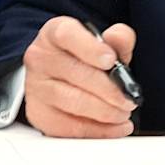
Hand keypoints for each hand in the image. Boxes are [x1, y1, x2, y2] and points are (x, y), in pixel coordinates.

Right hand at [20, 16, 136, 137]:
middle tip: (129, 98)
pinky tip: (115, 127)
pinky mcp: (39, 114)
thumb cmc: (82, 58)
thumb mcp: (102, 44)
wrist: (57, 75)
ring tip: (123, 112)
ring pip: (73, 102)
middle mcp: (40, 57)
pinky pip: (69, 127)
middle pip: (76, 74)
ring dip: (105, 112)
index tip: (112, 61)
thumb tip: (119, 37)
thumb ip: (117, 38)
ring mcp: (36, 87)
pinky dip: (97, 130)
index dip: (90, 48)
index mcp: (54, 33)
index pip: (67, 35)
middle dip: (109, 89)